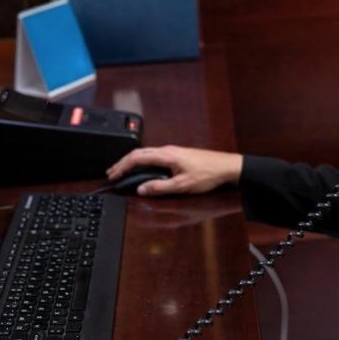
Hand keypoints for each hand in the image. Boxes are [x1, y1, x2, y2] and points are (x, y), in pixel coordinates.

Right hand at [105, 145, 242, 195]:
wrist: (227, 167)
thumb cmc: (208, 175)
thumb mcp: (182, 185)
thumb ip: (160, 187)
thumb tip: (141, 189)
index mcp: (166, 155)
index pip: (137, 158)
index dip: (122, 166)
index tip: (113, 175)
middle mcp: (167, 150)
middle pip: (139, 153)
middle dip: (122, 163)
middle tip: (111, 173)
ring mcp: (172, 151)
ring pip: (146, 153)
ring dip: (132, 161)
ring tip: (122, 170)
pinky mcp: (177, 155)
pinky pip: (153, 155)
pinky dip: (142, 161)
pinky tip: (142, 168)